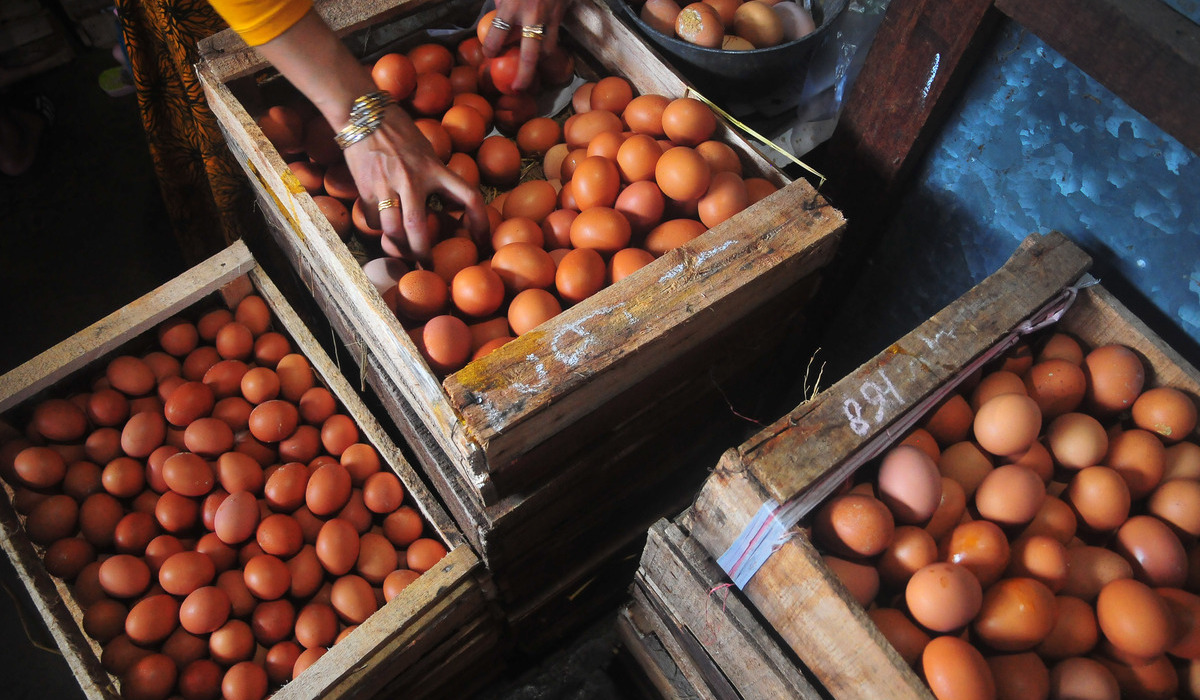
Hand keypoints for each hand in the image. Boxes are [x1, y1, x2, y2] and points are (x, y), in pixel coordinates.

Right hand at [254, 10, 487, 260]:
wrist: (361, 112)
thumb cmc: (398, 130)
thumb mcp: (426, 150)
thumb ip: (436, 176)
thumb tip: (450, 204)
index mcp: (435, 168)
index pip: (469, 197)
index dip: (481, 222)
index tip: (483, 240)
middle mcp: (413, 180)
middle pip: (419, 229)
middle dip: (423, 254)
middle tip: (427, 266)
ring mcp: (387, 185)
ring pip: (392, 231)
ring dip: (397, 247)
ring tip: (402, 252)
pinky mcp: (365, 188)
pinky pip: (372, 220)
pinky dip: (377, 228)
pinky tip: (381, 225)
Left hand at [481, 0, 567, 91]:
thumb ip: (501, 4)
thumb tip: (496, 18)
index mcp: (513, 5)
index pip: (497, 34)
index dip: (491, 48)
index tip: (489, 54)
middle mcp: (532, 15)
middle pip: (529, 56)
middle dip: (524, 76)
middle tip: (517, 89)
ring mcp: (550, 16)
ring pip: (546, 50)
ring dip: (538, 62)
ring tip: (531, 69)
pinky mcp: (560, 14)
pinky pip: (554, 37)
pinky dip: (547, 46)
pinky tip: (541, 49)